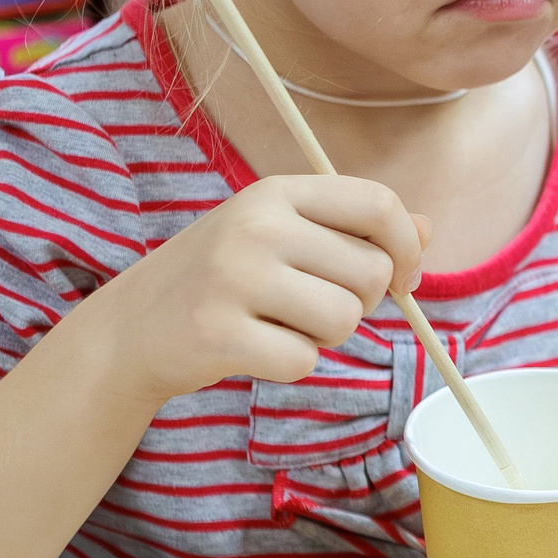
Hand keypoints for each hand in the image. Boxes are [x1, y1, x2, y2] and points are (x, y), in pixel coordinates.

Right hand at [86, 175, 426, 408]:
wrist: (130, 329)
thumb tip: (428, 229)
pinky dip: (291, 364)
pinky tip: (254, 348)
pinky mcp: (218, 334)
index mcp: (275, 192)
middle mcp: (255, 226)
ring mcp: (233, 279)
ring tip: (282, 325)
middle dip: (362, 302)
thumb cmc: (221, 279)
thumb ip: (352, 229)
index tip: (403, 276)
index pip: (378, 204)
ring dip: (326, 337)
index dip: (406, 246)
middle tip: (315, 307)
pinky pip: (304, 361)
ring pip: (345, 320)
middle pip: (372, 272)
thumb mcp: (280, 235)